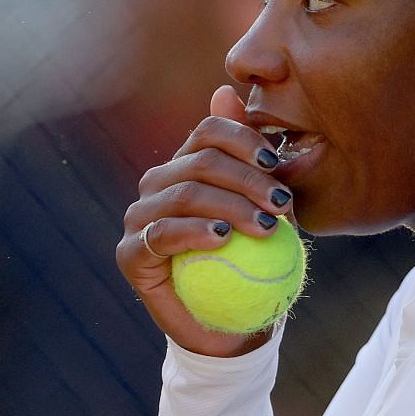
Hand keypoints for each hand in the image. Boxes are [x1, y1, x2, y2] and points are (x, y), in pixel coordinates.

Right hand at [116, 84, 293, 356]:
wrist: (232, 324)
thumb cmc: (253, 263)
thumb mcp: (262, 207)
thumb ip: (247, 157)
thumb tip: (223, 90)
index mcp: (184, 167)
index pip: (208, 134)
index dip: (244, 140)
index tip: (278, 164)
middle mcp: (155, 186)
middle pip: (199, 162)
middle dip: (246, 178)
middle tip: (283, 204)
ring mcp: (139, 219)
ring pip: (184, 194)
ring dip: (231, 206)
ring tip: (266, 226)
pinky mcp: (131, 254)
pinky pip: (161, 234)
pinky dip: (194, 233)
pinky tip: (224, 238)